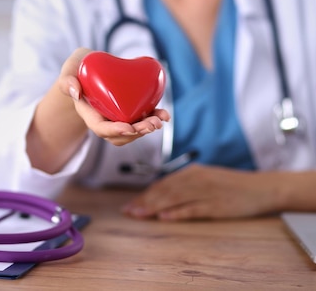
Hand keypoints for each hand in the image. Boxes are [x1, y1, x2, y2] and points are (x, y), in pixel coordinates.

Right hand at [59, 48, 169, 145]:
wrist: (89, 66)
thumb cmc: (78, 67)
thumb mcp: (69, 69)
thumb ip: (67, 79)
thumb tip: (75, 92)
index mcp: (89, 113)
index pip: (101, 128)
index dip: (115, 131)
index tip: (128, 127)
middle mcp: (104, 119)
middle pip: (120, 135)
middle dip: (137, 132)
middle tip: (151, 124)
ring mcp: (117, 117)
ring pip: (133, 130)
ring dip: (147, 128)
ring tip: (160, 119)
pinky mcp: (129, 110)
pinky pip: (141, 119)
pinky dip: (154, 117)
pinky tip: (164, 114)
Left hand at [122, 164, 282, 219]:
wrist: (260, 187)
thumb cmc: (232, 185)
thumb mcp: (207, 178)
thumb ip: (187, 184)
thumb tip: (164, 194)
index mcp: (193, 172)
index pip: (163, 183)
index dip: (145, 194)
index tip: (131, 204)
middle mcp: (196, 179)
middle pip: (165, 191)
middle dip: (145, 201)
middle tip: (129, 211)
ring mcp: (206, 192)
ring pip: (174, 199)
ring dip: (154, 207)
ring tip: (139, 214)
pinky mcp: (216, 205)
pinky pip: (192, 209)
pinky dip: (177, 213)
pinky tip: (164, 217)